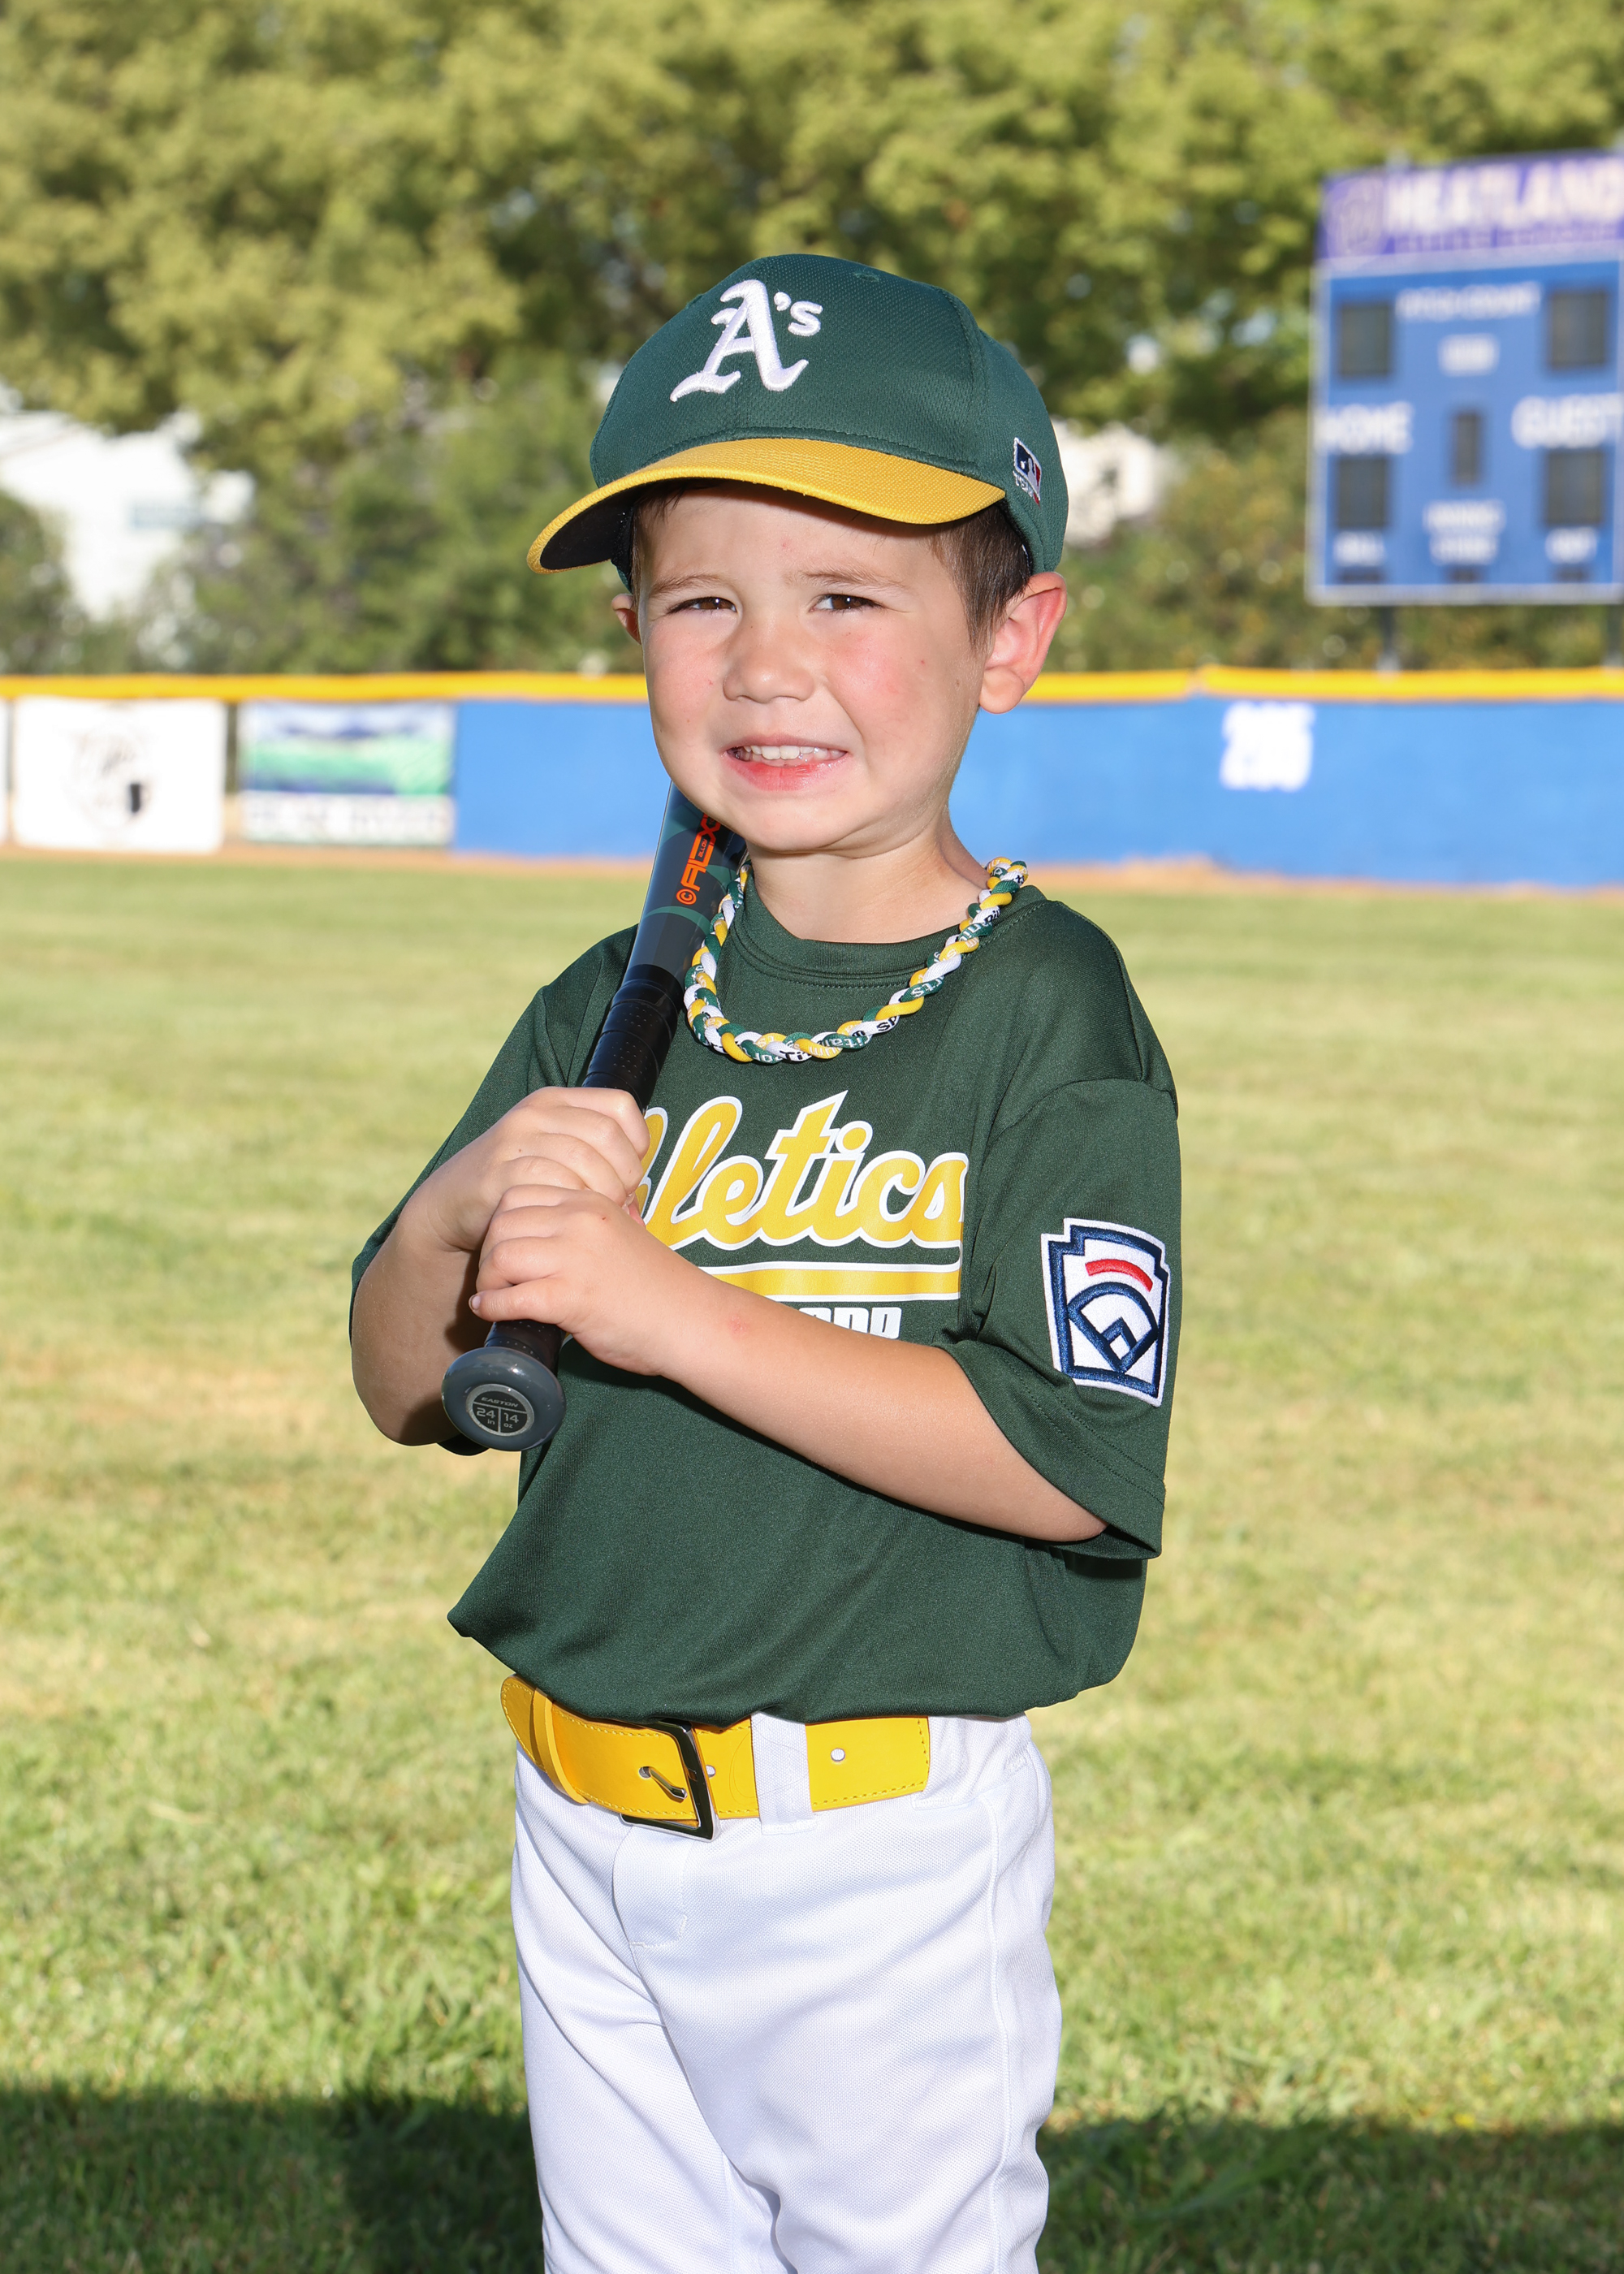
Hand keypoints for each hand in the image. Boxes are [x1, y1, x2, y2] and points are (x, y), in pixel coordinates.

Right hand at [400, 1087, 649, 1259]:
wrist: (452, 1203)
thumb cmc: (517, 1185)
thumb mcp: (555, 1158)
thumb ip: (595, 1164)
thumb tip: (638, 1201)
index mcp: (555, 1101)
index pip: (621, 1106)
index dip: (637, 1143)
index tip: (629, 1174)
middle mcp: (536, 1112)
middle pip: (608, 1136)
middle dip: (626, 1176)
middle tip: (619, 1203)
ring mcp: (516, 1140)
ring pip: (586, 1161)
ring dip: (603, 1196)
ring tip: (598, 1215)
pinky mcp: (501, 1173)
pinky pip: (556, 1186)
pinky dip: (573, 1206)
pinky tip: (570, 1220)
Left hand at [468, 1183, 705, 1375]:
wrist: (691, 1321)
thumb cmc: (658, 1287)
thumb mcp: (620, 1236)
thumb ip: (586, 1229)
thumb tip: (545, 1241)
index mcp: (591, 1203)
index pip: (519, 1194)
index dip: (501, 1223)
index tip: (506, 1249)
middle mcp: (580, 1223)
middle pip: (501, 1223)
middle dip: (488, 1252)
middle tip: (495, 1277)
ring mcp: (574, 1259)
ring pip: (500, 1256)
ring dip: (488, 1281)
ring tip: (494, 1296)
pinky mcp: (571, 1298)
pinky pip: (511, 1297)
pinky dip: (493, 1307)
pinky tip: (493, 1313)